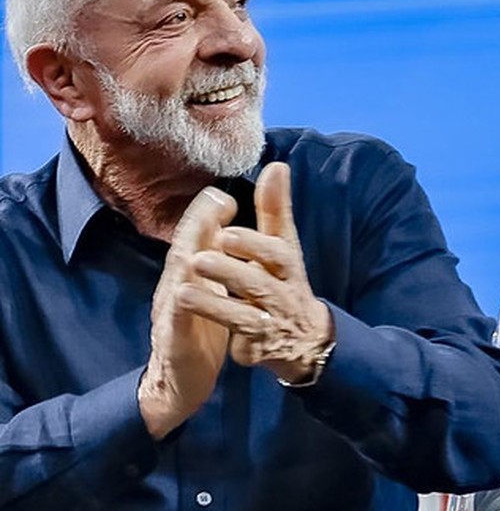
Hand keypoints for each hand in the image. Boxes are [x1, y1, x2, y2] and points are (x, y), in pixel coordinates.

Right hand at [138, 186, 237, 439]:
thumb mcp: (213, 288)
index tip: (223, 195)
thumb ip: (218, 257)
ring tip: (201, 238)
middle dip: (198, 225)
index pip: (197, 238)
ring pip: (177, 281)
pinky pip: (175, 322)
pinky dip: (180, 306)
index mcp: (190, 274)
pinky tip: (182, 294)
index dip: (207, 216)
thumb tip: (225, 221)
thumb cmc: (201, 328)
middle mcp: (176, 286)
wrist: (181, 382)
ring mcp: (170, 313)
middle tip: (216, 202)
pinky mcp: (174, 341)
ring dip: (187, 259)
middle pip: (184, 250)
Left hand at [183, 162, 333, 383]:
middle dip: (230, 271)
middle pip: (259, 283)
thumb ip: (275, 208)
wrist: (305, 337)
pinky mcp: (258, 345)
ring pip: (245, 313)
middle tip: (199, 258)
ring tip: (183, 291)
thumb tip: (276, 165)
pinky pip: (240, 338)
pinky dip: (218, 327)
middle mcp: (282, 292)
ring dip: (215, 303)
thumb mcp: (284, 245)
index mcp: (287, 265)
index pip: (276, 253)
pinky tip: (193, 316)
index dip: (252, 245)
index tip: (226, 233)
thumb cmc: (286, 280)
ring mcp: (271, 321)